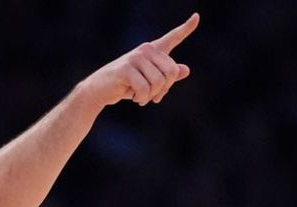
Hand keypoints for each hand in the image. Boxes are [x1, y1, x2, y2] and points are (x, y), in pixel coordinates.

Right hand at [81, 13, 198, 108]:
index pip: (173, 37)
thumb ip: (167, 77)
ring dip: (151, 96)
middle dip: (164, 89)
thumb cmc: (126, 86)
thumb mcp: (150, 83)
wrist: (100, 90)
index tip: (197, 17)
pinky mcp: (126, 68)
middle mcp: (146, 50)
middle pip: (171, 72)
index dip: (186, 28)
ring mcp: (136, 57)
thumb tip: (185, 69)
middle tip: (154, 97)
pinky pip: (145, 88)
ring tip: (142, 97)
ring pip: (159, 82)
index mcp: (154, 51)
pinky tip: (135, 98)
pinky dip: (142, 98)